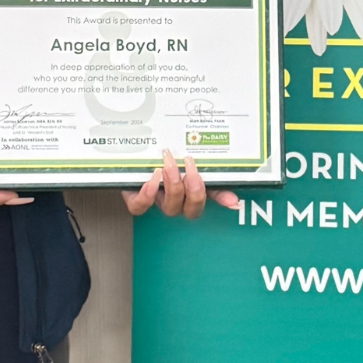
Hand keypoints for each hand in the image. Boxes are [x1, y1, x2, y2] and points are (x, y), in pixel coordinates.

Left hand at [122, 150, 239, 218]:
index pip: (212, 197)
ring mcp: (156, 201)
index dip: (221, 200)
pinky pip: (141, 206)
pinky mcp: (135, 199)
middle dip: (193, 190)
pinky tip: (152, 179)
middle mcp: (174, 200)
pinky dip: (147, 195)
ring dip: (172, 186)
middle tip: (190, 165)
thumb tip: (231, 185)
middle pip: (190, 210)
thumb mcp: (184, 157)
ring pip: (170, 208)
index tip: (232, 200)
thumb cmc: (160, 155)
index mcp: (189, 190)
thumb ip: (206, 169)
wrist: (130, 152)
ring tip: (169, 165)